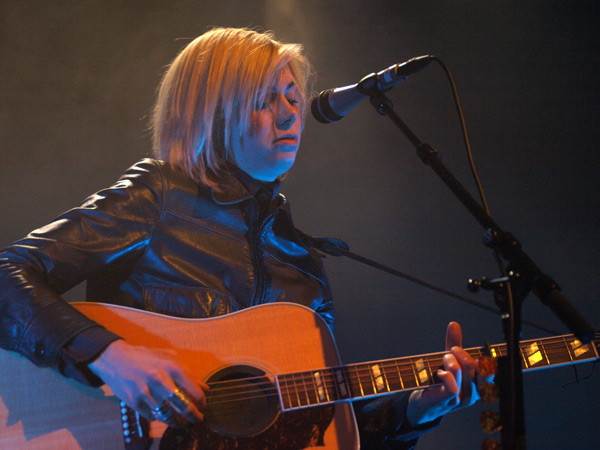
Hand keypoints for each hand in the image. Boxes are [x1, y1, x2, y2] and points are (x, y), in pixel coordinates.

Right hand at [89, 339, 208, 424]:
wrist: (116, 359)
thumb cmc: (146, 357)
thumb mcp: (170, 358)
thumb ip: (188, 373)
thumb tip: (205, 388)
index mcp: (172, 367)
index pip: (194, 391)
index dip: (202, 403)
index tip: (203, 406)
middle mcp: (160, 380)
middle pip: (184, 407)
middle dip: (194, 417)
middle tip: (197, 420)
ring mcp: (146, 392)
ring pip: (168, 415)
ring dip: (177, 421)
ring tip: (182, 421)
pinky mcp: (135, 402)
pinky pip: (152, 416)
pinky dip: (159, 417)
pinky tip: (162, 413)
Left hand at [406, 321, 488, 425]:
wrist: (425, 401)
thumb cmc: (440, 381)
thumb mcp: (449, 360)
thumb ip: (454, 343)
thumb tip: (454, 324)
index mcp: (479, 384)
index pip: (490, 369)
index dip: (482, 357)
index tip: (469, 352)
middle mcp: (474, 392)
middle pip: (473, 364)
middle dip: (459, 352)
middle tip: (450, 351)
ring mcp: (462, 398)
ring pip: (460, 370)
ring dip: (449, 360)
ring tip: (443, 361)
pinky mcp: (448, 400)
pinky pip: (452, 385)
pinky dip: (445, 373)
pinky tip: (439, 373)